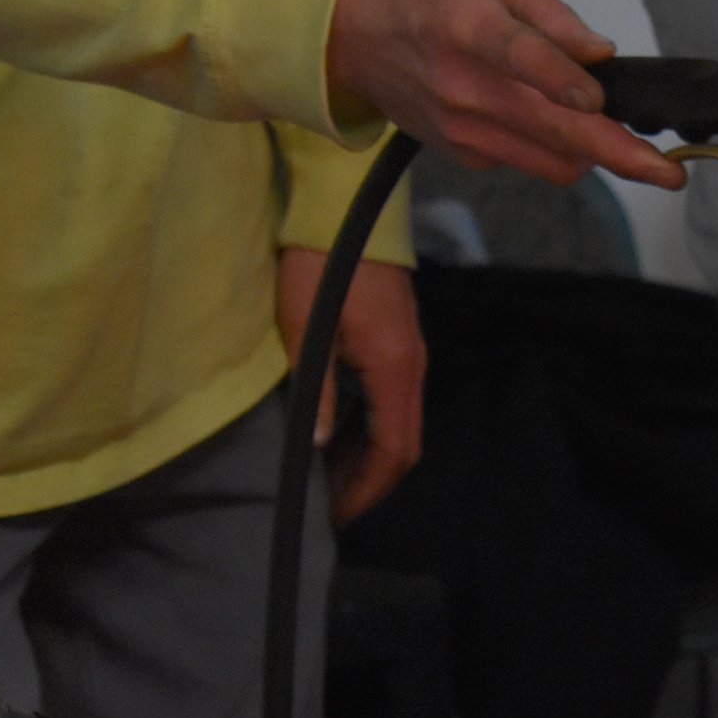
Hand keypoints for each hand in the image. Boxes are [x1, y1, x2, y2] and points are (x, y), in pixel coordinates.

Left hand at [279, 249, 427, 525]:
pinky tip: (337, 434)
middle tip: (329, 507)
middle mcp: (413, 366)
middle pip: (404, 444)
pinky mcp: (398, 340)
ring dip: (368, 456)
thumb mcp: (304, 324)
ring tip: (329, 478)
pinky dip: (368, 429)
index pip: (393, 450)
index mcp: (395, 368)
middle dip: (369, 481)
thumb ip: (313, 387)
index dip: (366, 489)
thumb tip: (313, 446)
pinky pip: (392, 401)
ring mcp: (410, 352)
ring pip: (400, 424)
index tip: (336, 516)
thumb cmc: (318, 259)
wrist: (342, 201)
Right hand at [326, 0, 686, 188]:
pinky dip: (550, 146)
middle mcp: (464, 85)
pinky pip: (530, 161)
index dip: (562, 83)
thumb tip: (599, 55)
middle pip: (556, 131)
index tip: (599, 102)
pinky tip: (537, 117)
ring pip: (554, 160)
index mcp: (468, 27)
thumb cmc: (429, 1)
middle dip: (620, 157)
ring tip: (604, 128)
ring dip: (591, 151)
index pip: (522, 58)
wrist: (356, 40)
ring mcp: (464, 129)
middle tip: (669, 176)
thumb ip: (549, 17)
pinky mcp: (466, 155)